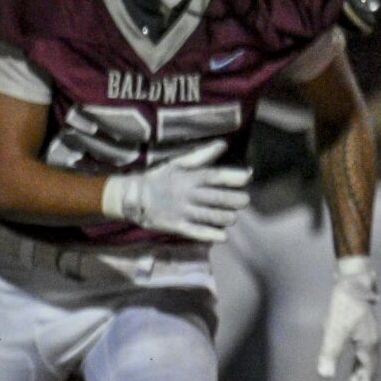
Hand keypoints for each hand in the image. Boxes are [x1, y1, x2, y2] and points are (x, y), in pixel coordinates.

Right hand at [103, 139, 249, 242]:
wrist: (133, 197)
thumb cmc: (161, 178)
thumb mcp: (178, 163)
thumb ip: (202, 155)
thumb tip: (224, 144)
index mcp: (188, 177)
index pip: (214, 176)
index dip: (234, 177)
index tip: (247, 177)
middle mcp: (187, 194)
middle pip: (217, 198)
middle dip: (236, 200)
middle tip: (243, 201)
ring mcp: (182, 211)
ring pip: (211, 216)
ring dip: (226, 217)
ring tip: (232, 217)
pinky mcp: (177, 227)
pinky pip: (197, 232)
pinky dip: (212, 235)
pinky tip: (223, 236)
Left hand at [316, 255, 380, 380]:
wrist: (353, 283)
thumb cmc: (344, 307)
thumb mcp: (334, 330)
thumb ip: (329, 353)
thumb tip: (325, 375)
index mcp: (368, 345)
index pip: (368, 371)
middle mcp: (372, 341)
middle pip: (368, 366)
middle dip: (360, 380)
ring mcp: (370, 334)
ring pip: (366, 358)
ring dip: (359, 370)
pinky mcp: (363, 327)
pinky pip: (363, 350)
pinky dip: (358, 359)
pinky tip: (351, 357)